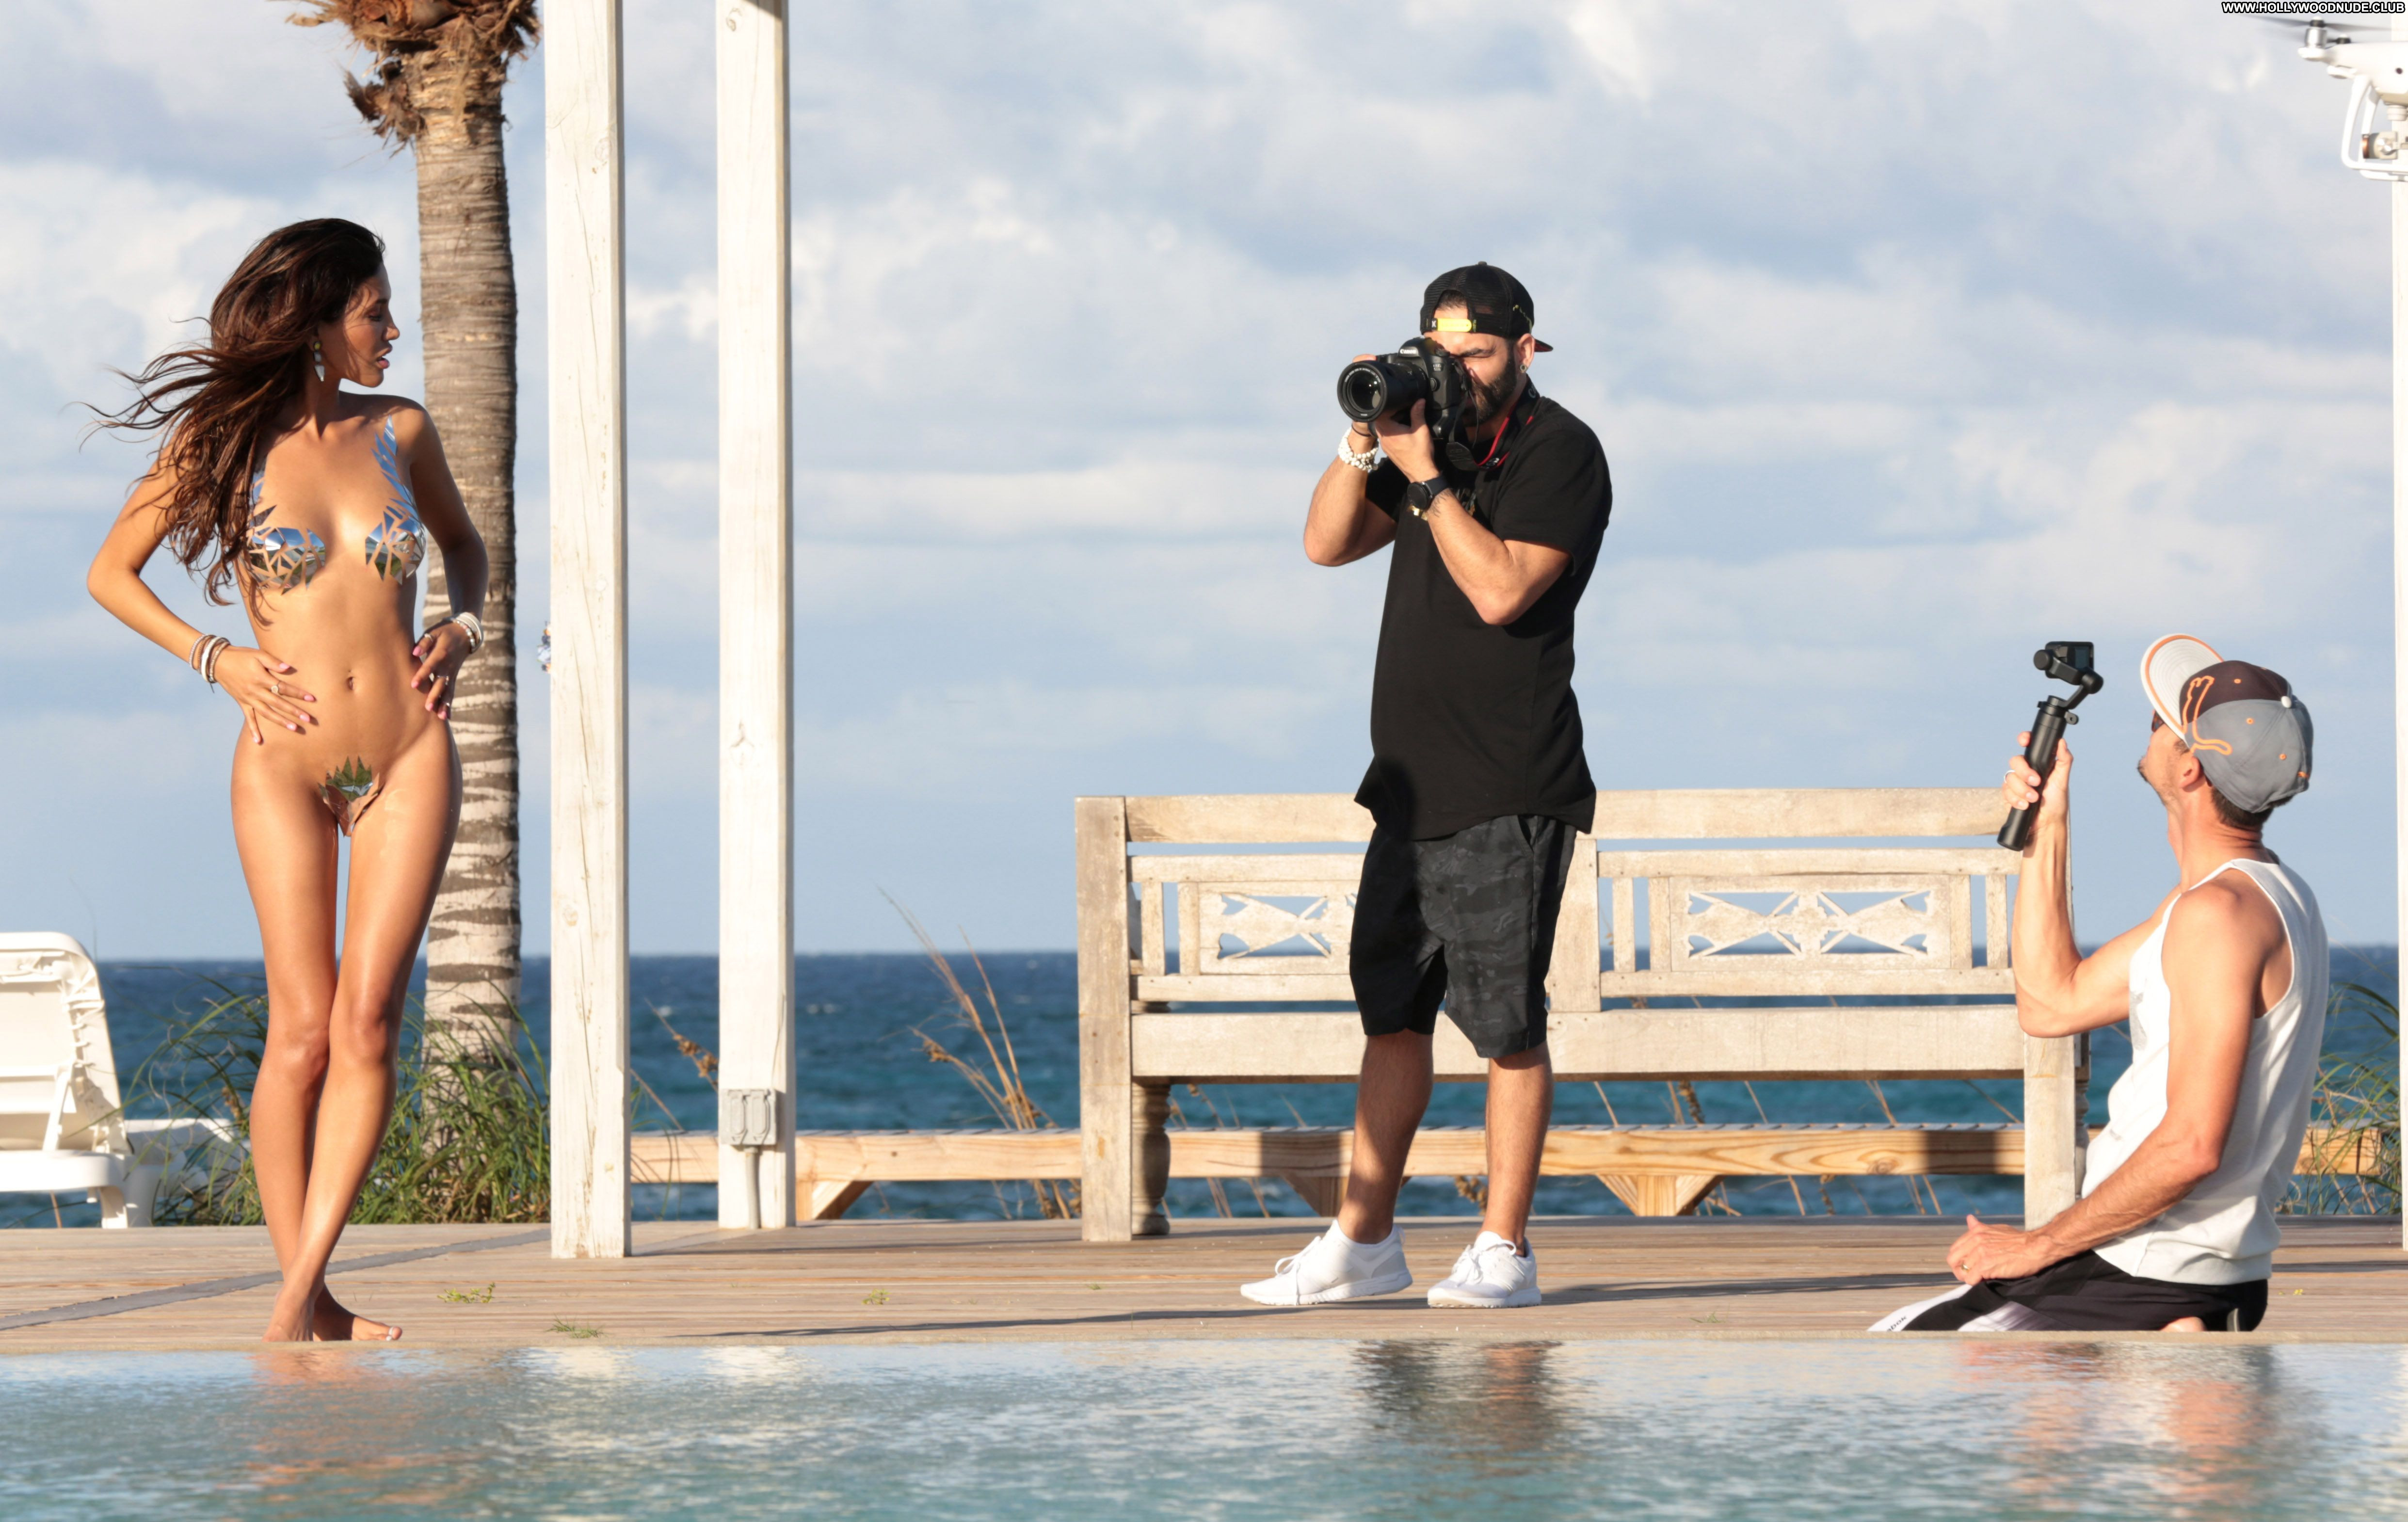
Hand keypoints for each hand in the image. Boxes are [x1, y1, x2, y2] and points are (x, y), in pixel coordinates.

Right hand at [218, 648, 315, 743]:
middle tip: (308, 719)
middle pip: (278, 703)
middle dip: (294, 711)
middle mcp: (255, 691)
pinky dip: (253, 729)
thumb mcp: (257, 654)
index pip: (283, 688)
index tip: (311, 699)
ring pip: (266, 713)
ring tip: (294, 728)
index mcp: (261, 678)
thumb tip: (288, 668)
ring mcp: (248, 699)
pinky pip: (248, 718)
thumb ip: (273, 662)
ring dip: (280, 721)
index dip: (298, 693)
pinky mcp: (241, 703)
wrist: (218, 662)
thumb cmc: (241, 656)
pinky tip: (258, 741)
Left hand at [410, 620, 472, 719]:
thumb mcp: (434, 632)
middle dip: (435, 695)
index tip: (413, 684)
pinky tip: (446, 716)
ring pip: (448, 690)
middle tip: (427, 707)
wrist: (465, 633)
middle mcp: (448, 666)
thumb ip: (424, 642)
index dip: (422, 675)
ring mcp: (452, 673)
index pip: (430, 666)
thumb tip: (414, 652)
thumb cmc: (445, 632)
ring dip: (444, 703)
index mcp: (441, 654)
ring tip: (439, 716)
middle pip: (441, 683)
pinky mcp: (453, 677)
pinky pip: (451, 692)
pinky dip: (449, 704)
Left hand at [1373, 398, 1438, 481]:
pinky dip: (1390, 430)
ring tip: (1401, 418)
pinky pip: (1384, 435)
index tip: (1395, 404)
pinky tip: (1401, 429)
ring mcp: (1384, 445)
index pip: (1380, 414)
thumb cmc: (1421, 452)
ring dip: (1388, 422)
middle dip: (1388, 414)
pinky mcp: (1387, 449)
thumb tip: (1419, 401)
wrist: (1420, 472)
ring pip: (1381, 428)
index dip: (1386, 407)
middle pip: (1379, 421)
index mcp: (1389, 431)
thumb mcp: (1421, 430)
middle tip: (1399, 409)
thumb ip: (1418, 414)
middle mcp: (1383, 438)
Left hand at [1945, 1215, 2063, 1284]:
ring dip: (1969, 1278)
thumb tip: (1970, 1219)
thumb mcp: (1997, 1229)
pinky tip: (1986, 1280)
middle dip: (1959, 1270)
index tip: (1968, 1266)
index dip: (1959, 1260)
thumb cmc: (2020, 1240)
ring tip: (1980, 1278)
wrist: (2036, 1247)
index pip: (1955, 1249)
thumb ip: (1980, 1227)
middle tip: (1970, 1275)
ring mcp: (1980, 1253)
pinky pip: (1971, 1279)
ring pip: (1962, 1271)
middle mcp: (1975, 1240)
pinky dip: (1976, 1283)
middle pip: (1953, 1260)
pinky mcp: (1986, 1265)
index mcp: (1976, 1231)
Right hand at [2001, 732, 2071, 832]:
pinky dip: (2015, 799)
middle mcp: (2025, 771)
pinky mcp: (2008, 795)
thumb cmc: (2056, 803)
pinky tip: (2024, 806)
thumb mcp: (2062, 780)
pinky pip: (2005, 792)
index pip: (2029, 746)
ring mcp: (2016, 783)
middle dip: (2025, 772)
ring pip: (2009, 777)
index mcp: (2038, 764)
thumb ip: (2063, 760)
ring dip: (2022, 790)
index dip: (2024, 739)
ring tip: (2033, 799)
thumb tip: (2062, 742)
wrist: (2046, 824)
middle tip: (2036, 782)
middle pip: (2015, 761)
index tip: (2024, 740)